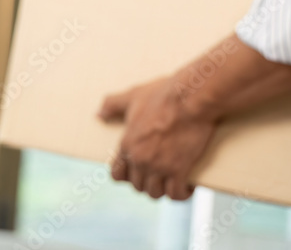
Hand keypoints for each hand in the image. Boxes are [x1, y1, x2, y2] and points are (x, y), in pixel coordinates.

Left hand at [98, 77, 216, 198]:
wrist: (192, 98)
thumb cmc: (164, 94)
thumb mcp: (134, 95)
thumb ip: (113, 105)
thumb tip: (98, 114)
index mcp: (127, 145)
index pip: (118, 174)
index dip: (128, 176)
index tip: (140, 173)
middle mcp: (139, 160)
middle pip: (138, 185)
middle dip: (149, 182)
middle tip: (161, 176)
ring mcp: (159, 167)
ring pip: (155, 193)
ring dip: (164, 191)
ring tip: (174, 184)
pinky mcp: (179, 170)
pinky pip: (176, 193)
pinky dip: (181, 194)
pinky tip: (188, 188)